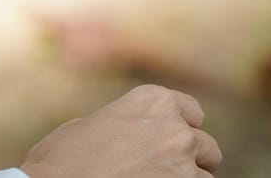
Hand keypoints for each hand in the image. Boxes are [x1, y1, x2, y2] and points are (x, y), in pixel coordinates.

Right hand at [21, 85, 221, 177]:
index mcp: (153, 100)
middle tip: (163, 172)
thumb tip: (135, 135)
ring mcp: (183, 168)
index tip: (169, 145)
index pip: (193, 114)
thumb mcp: (92, 123)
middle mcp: (175, 129)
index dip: (182, 130)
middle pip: (208, 149)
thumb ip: (127, 124)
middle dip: (191, 162)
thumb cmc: (63, 159)